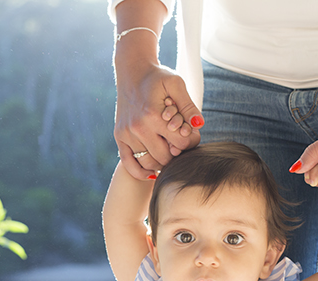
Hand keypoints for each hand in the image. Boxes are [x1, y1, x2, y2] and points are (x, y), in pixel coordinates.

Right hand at [113, 63, 203, 179]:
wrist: (132, 72)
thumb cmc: (157, 77)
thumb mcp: (176, 84)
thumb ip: (189, 106)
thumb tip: (199, 124)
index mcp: (153, 116)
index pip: (180, 144)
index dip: (191, 142)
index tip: (192, 134)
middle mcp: (138, 128)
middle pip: (166, 158)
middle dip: (178, 153)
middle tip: (181, 143)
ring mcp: (126, 134)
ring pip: (149, 163)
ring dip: (162, 162)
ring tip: (169, 150)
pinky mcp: (119, 137)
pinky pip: (129, 164)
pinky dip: (142, 171)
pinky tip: (153, 170)